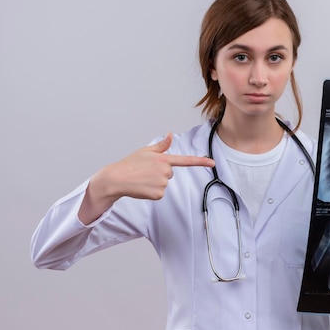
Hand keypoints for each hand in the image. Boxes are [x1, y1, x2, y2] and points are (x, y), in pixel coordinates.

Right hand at [100, 133, 214, 199]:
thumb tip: (170, 134)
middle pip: (170, 173)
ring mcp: (162, 183)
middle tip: (145, 172)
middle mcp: (165, 170)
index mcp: (163, 158)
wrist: (116, 179)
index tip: (213, 163)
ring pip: (164, 184)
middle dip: (159, 173)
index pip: (185, 160)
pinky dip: (152, 192)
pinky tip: (142, 188)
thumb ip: (161, 146)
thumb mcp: (145, 152)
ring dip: (155, 183)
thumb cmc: (130, 164)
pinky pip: (159, 193)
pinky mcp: (158, 194)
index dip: (200, 161)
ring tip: (142, 179)